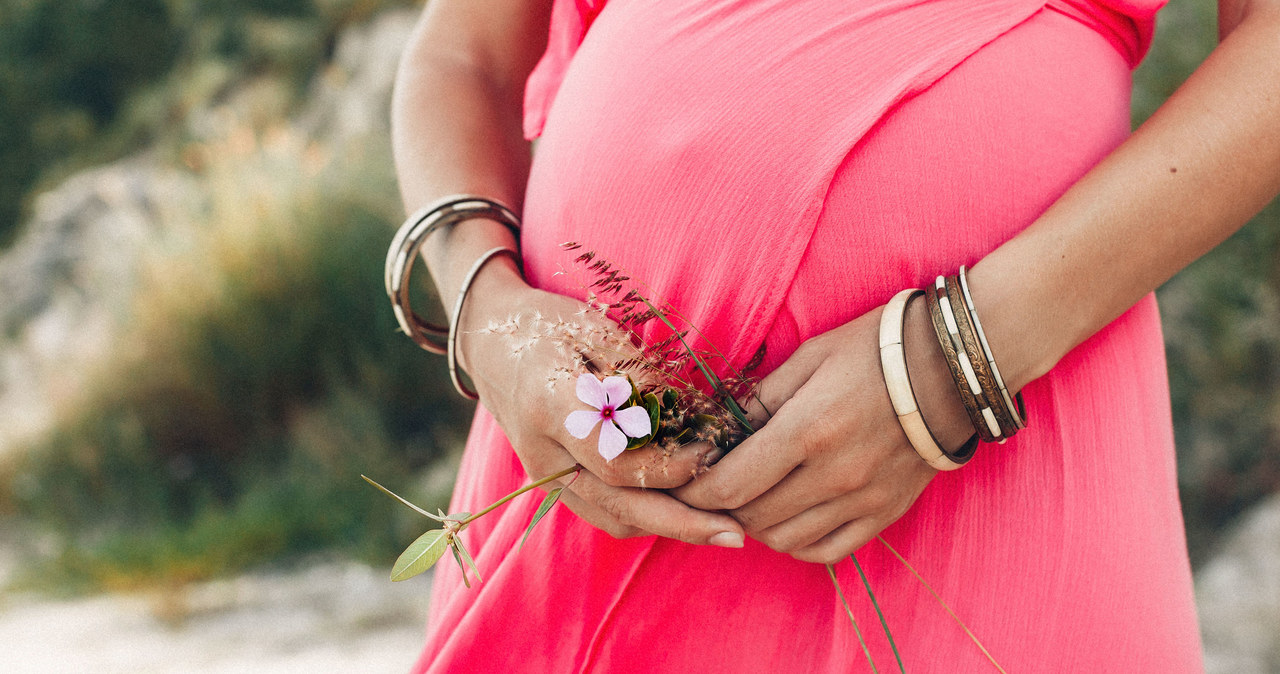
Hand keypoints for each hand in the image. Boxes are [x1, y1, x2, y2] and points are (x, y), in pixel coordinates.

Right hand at [455, 263, 744, 547]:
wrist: (487, 341)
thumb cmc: (548, 325)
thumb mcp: (596, 329)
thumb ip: (640, 373)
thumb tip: (694, 411)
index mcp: (550, 405)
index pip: (616, 460)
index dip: (670, 467)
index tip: (712, 455)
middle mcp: (543, 452)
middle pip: (619, 508)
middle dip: (683, 525)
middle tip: (736, 532)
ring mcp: (544, 475)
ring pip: (613, 521)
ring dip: (668, 527)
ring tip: (718, 522)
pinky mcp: (552, 484)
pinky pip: (603, 515)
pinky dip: (645, 518)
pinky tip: (684, 508)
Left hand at [673, 301, 970, 562]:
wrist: (951, 367)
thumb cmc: (873, 351)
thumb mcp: (807, 359)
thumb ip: (758, 400)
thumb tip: (716, 430)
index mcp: (807, 430)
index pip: (731, 485)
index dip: (696, 492)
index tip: (682, 484)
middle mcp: (834, 474)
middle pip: (753, 517)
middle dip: (721, 507)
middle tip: (712, 489)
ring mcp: (863, 499)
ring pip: (785, 539)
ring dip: (757, 525)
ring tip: (750, 500)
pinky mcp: (886, 513)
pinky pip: (827, 550)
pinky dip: (797, 543)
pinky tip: (788, 518)